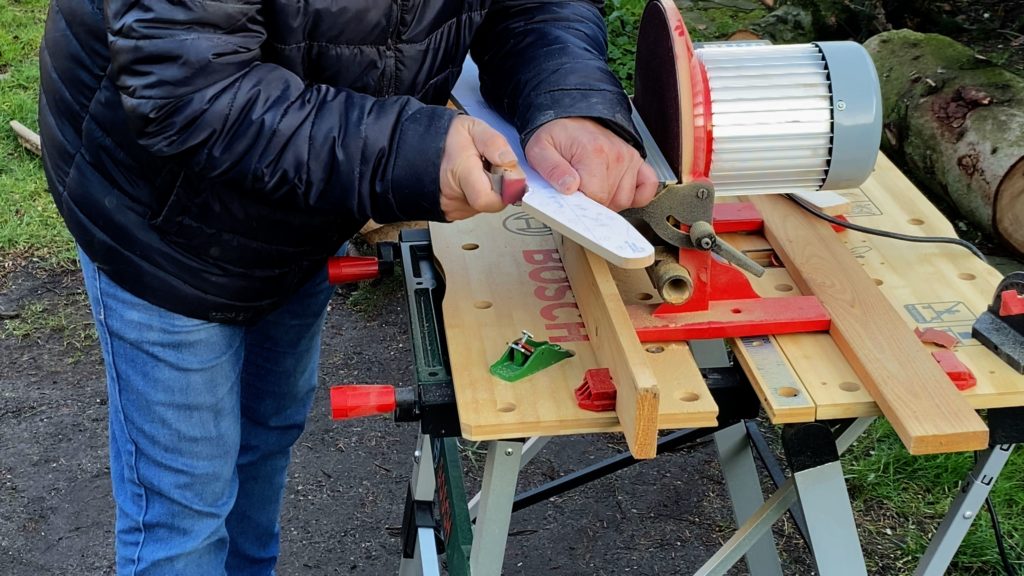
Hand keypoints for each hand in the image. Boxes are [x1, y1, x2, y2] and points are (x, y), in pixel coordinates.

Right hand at [439, 115, 517, 220]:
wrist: (421, 148)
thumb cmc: (448, 138)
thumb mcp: (473, 128)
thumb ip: (494, 143)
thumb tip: (509, 162)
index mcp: (460, 173)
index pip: (489, 199)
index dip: (507, 188)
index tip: (507, 171)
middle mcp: (454, 197)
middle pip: (492, 203)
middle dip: (500, 186)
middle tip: (491, 167)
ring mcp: (453, 208)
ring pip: (486, 206)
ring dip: (490, 191)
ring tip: (478, 172)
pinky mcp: (453, 214)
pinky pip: (476, 208)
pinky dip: (480, 195)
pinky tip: (472, 181)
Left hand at [525, 117, 657, 210]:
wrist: (568, 116)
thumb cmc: (555, 135)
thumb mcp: (540, 150)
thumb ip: (552, 170)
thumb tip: (569, 188)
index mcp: (593, 153)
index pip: (595, 198)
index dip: (581, 205)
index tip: (572, 199)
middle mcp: (615, 155)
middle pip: (610, 201)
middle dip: (593, 204)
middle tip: (578, 192)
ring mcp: (628, 158)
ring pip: (625, 199)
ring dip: (610, 201)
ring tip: (593, 189)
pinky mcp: (635, 160)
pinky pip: (648, 186)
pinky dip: (637, 194)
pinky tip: (619, 191)